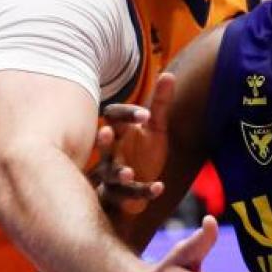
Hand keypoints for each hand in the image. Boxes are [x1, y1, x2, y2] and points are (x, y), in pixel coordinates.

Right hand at [93, 72, 174, 214]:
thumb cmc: (144, 153)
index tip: (146, 114)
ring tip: (129, 173)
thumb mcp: (156, 128)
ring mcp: (111, 176)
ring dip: (118, 173)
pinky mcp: (117, 197)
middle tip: (107, 132)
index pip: (114, 117)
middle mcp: (110, 153)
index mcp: (118, 132)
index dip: (127, 114)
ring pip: (108, 175)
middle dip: (104, 140)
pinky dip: (143, 192)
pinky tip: (159, 188)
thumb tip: (169, 74)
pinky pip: (126, 196)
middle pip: (102, 146)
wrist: (140, 188)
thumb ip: (161, 104)